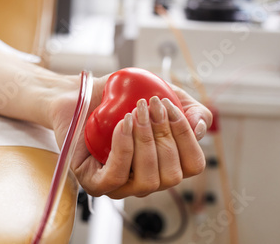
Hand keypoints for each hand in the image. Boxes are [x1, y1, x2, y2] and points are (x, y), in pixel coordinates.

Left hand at [50, 74, 211, 198]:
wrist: (79, 93)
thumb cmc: (117, 98)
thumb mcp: (160, 93)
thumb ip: (188, 107)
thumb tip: (201, 129)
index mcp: (164, 163)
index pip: (193, 165)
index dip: (186, 136)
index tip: (168, 105)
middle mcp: (145, 179)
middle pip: (173, 175)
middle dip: (164, 135)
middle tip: (148, 105)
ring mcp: (120, 185)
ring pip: (148, 180)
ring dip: (145, 142)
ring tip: (134, 113)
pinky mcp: (95, 183)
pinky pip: (116, 176)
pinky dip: (124, 149)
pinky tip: (122, 125)